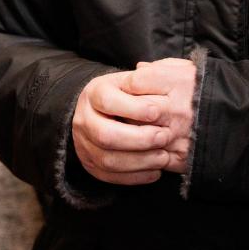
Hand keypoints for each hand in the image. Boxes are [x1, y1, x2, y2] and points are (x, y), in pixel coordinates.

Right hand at [70, 58, 195, 185]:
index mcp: (94, 93)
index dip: (133, 108)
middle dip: (138, 139)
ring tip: (163, 157)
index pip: (108, 101)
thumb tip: (148, 71)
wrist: (104, 111)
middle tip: (164, 137)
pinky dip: (134, 177)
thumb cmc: (127, 94)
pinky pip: (109, 177)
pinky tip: (155, 172)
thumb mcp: (132, 81)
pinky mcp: (90, 164)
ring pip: (107, 160)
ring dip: (139, 161)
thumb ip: (144, 77)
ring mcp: (84, 144)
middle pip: (105, 135)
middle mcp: (84, 119)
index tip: (157, 112)